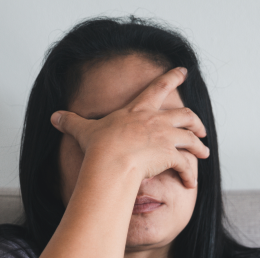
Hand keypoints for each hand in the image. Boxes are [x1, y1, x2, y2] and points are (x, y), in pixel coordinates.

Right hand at [50, 66, 209, 188]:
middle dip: (195, 121)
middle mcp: (156, 120)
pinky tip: (190, 183)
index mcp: (138, 111)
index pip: (158, 88)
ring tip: (205, 152)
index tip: (183, 71)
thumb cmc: (99, 147)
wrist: (111, 162)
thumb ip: (71, 122)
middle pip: (185, 114)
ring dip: (200, 145)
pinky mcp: (170, 155)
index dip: (172, 77)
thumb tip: (53, 117)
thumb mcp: (84, 131)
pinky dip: (190, 174)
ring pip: (192, 138)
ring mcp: (166, 137)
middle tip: (201, 128)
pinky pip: (186, 164)